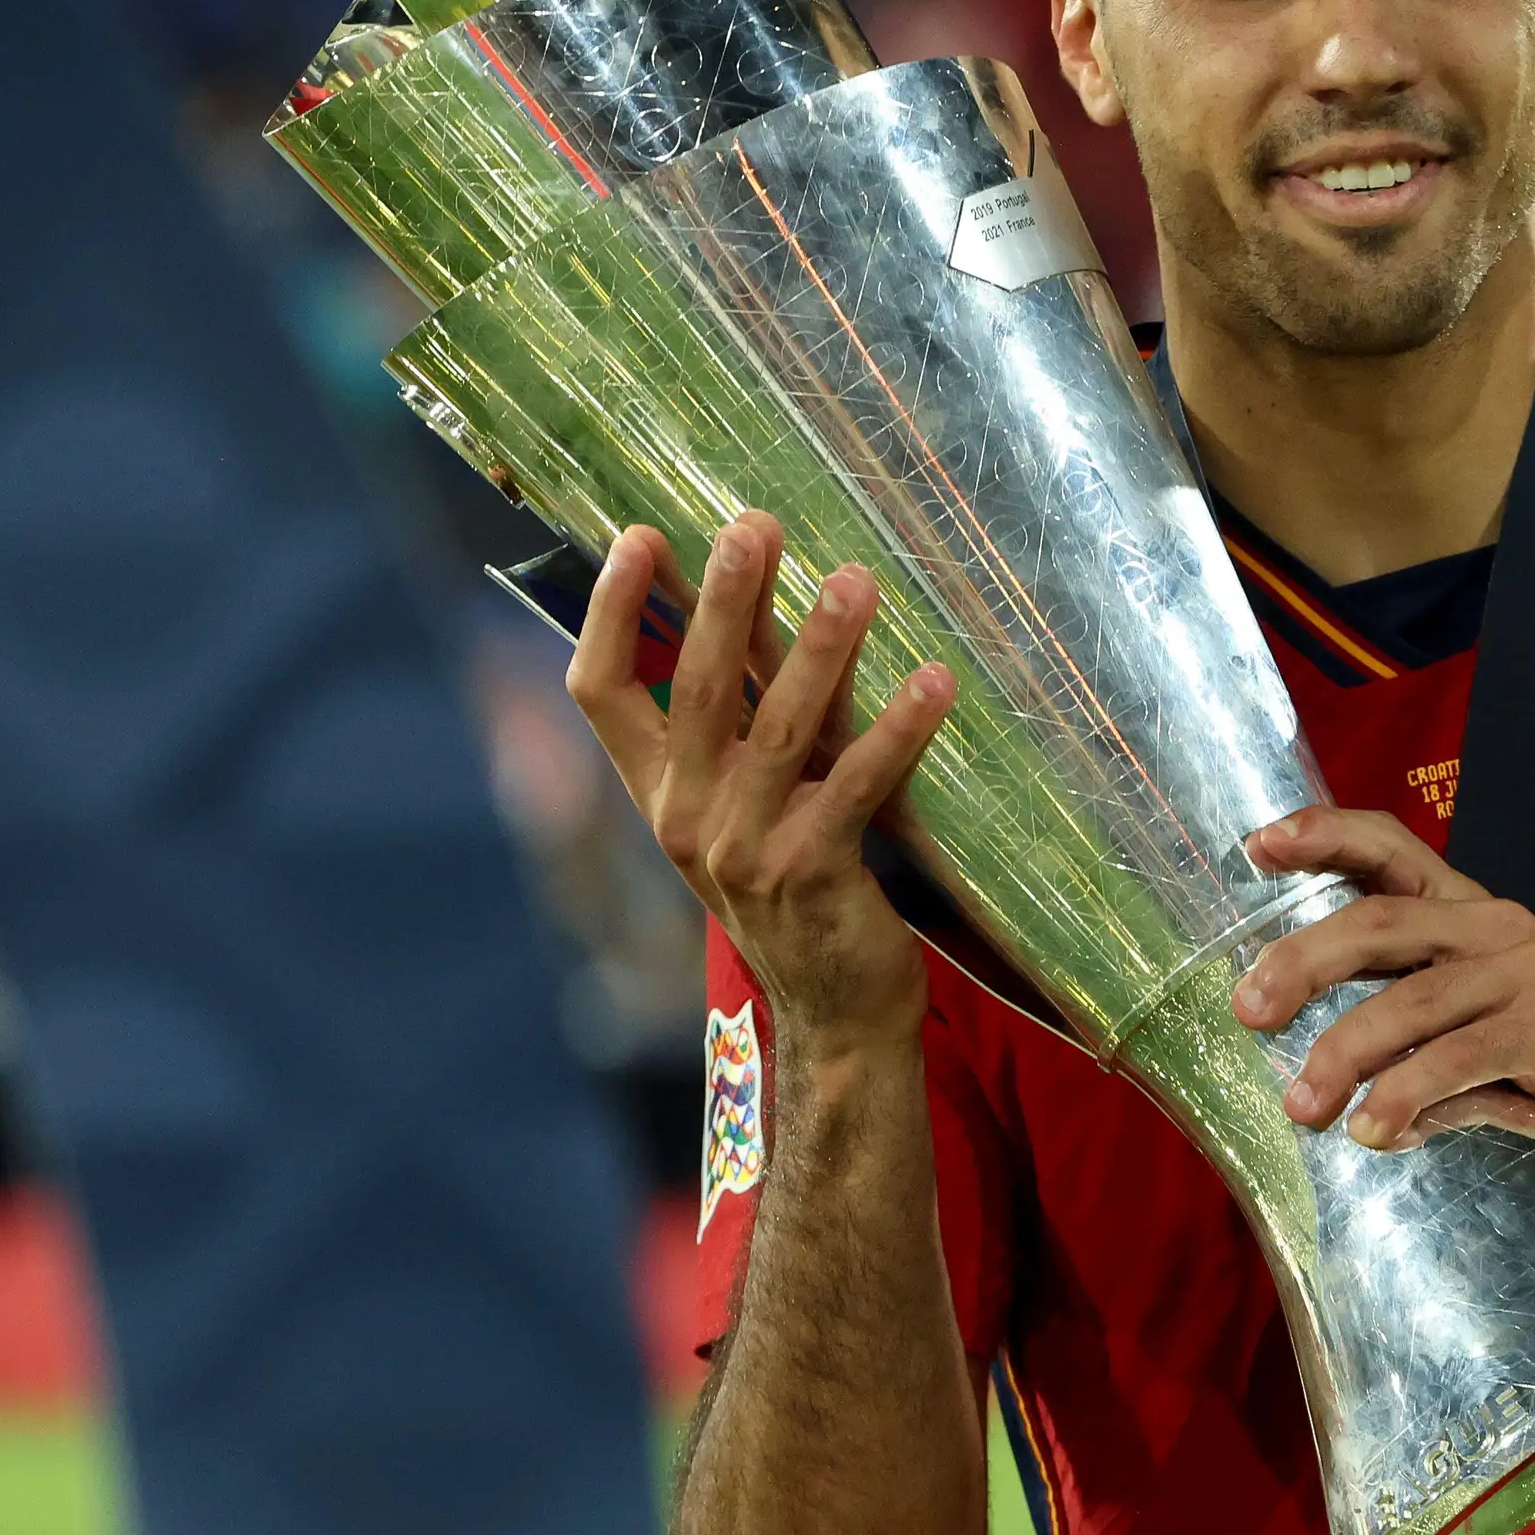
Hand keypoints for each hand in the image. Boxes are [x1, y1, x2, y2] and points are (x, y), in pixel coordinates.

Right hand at [567, 517, 956, 1050]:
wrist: (832, 1007)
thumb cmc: (793, 883)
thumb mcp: (743, 801)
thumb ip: (737, 720)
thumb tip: (744, 602)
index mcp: (655, 791)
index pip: (600, 690)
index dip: (610, 612)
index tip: (639, 536)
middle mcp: (684, 816)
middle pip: (695, 688)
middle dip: (722, 601)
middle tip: (752, 527)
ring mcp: (745, 850)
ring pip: (781, 728)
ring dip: (821, 648)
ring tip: (857, 580)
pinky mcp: (814, 875)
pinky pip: (857, 786)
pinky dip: (896, 731)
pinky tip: (933, 683)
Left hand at [1229, 808, 1534, 1199]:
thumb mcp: (1467, 1040)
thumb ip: (1403, 1041)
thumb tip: (1322, 1092)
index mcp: (1470, 914)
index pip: (1391, 849)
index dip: (1325, 836)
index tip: (1257, 844)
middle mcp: (1496, 926)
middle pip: (1379, 922)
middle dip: (1301, 962)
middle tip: (1246, 1011)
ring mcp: (1527, 973)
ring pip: (1409, 1003)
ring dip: (1342, 1056)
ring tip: (1302, 1108)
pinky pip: (1455, 1060)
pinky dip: (1404, 1097)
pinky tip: (1375, 1132)